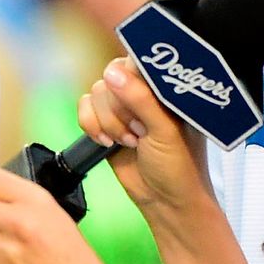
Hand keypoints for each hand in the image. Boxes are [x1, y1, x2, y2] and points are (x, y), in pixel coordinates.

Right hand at [79, 57, 215, 212]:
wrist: (165, 202)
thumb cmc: (179, 167)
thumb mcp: (165, 131)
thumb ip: (141, 100)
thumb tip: (112, 73)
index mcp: (168, 87)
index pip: (140, 61)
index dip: (132, 81)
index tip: (140, 107)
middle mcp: (145, 91)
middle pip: (113, 75)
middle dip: (120, 108)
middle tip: (140, 132)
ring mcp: (124, 106)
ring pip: (97, 92)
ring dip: (109, 122)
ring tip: (131, 142)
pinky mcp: (106, 122)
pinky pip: (84, 107)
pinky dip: (91, 125)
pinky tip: (109, 144)